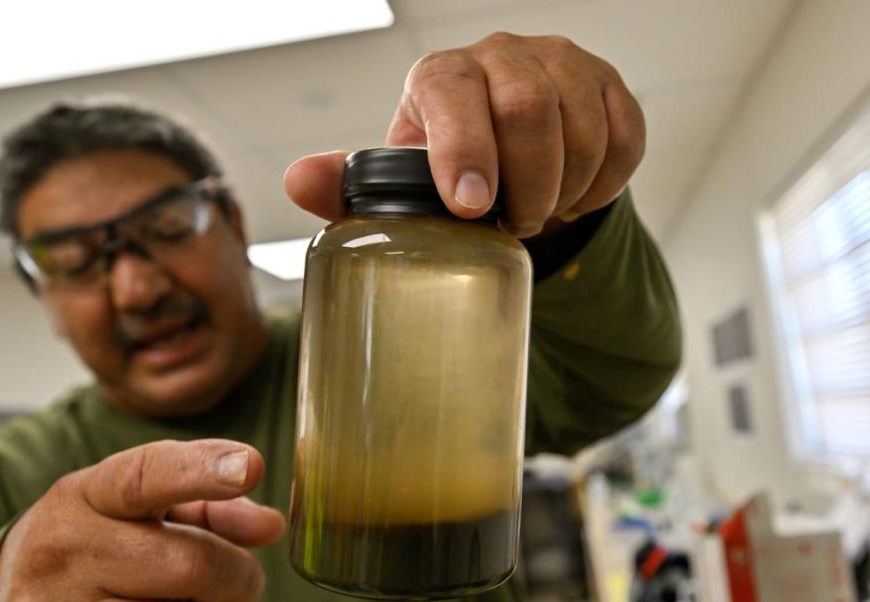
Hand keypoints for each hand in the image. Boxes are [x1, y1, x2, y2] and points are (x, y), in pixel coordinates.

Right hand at [0, 440, 285, 601]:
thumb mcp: (135, 509)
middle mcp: (61, 555)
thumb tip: (271, 527)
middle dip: (238, 576)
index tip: (248, 467)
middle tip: (243, 579)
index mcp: (84, 497)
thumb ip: (209, 507)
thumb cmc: (91, 545)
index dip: (202, 470)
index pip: (146, 477)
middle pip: (190, 567)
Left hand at [285, 32, 644, 236]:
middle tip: (512, 225)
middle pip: (530, 108)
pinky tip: (574, 195)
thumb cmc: (443, 167)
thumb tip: (296, 182)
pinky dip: (604, 186)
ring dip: (565, 190)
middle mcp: (503, 56)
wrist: (509, 153)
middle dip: (526, 186)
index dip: (464, 149)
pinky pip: (626, 140)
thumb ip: (348, 186)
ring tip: (539, 211)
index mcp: (442, 75)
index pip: (454, 92)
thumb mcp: (395, 180)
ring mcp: (563, 65)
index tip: (470, 209)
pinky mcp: (611, 86)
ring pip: (584, 129)